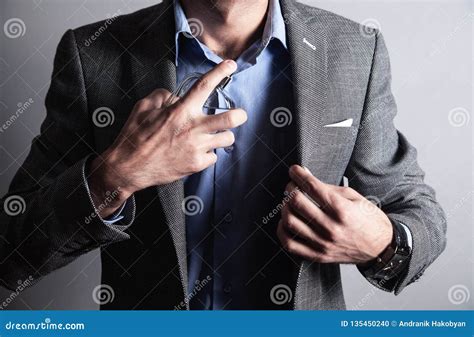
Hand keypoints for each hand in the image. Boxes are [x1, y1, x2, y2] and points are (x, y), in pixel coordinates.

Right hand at [88, 60, 246, 216]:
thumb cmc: (135, 137)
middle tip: (240, 114)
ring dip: (223, 135)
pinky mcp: (196, 165)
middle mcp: (193, 128)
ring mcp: (197, 148)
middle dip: (240, 114)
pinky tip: (198, 151)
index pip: (204, 86)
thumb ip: (163, 96)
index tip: (231, 65)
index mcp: (180, 111)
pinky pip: (213, 157)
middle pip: (231, 118)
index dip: (220, 72)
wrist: (129, 167)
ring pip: (227, 139)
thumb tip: (175, 96)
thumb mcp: (143, 108)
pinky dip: (208, 153)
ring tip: (214, 135)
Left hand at [277, 165, 392, 264]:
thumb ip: (327, 187)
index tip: (294, 170)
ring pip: (290, 222)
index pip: (311, 187)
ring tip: (289, 203)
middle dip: (290, 189)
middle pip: (297, 202)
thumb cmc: (369, 220)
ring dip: (285, 207)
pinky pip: (290, 244)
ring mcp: (323, 243)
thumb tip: (305, 176)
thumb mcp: (354, 197)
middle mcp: (331, 227)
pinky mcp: (318, 256)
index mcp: (341, 209)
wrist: (382, 248)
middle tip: (292, 185)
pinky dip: (282, 231)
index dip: (298, 174)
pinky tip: (286, 222)